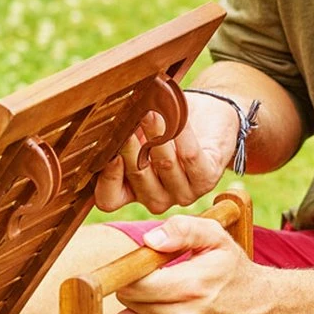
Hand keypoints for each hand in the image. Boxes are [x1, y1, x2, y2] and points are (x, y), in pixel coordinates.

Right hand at [94, 92, 239, 213]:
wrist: (209, 116)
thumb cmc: (165, 123)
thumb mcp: (137, 132)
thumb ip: (120, 137)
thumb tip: (104, 128)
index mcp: (131, 191)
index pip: (109, 200)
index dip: (107, 180)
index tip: (110, 153)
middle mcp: (156, 198)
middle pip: (138, 177)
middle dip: (131, 147)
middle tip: (127, 121)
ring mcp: (183, 193)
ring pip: (164, 165)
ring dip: (156, 135)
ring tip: (150, 113)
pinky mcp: (207, 179)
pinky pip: (190, 157)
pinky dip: (181, 135)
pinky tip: (177, 118)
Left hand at [112, 215, 276, 313]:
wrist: (267, 313)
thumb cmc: (234, 272)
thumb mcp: (216, 239)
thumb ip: (183, 229)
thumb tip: (150, 240)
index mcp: (192, 286)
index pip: (133, 284)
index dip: (132, 273)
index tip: (143, 271)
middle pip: (127, 304)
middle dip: (137, 292)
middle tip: (158, 287)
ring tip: (161, 307)